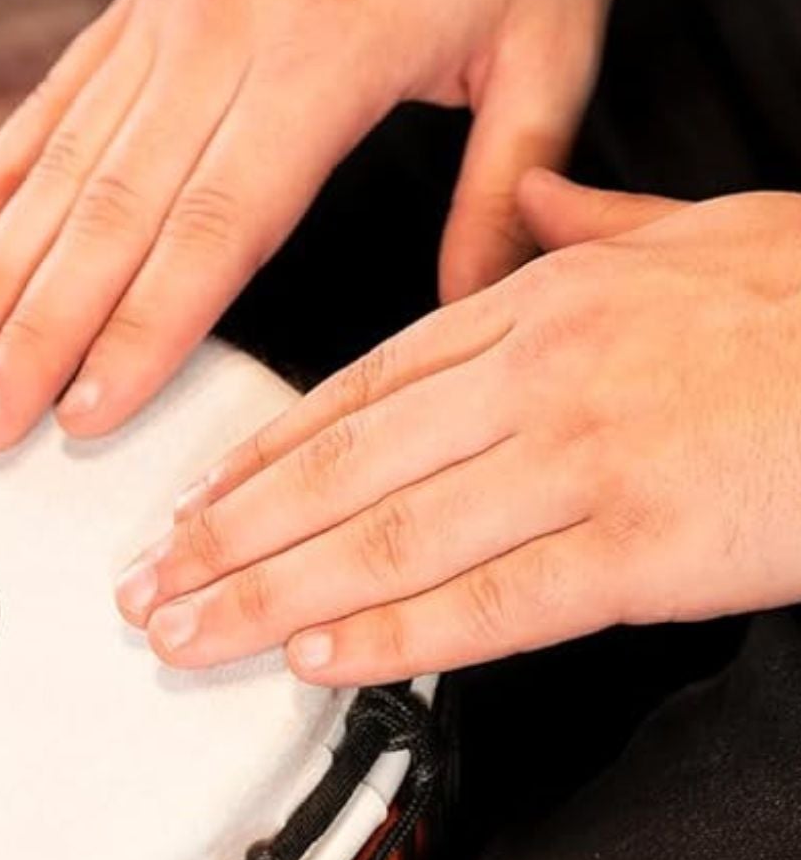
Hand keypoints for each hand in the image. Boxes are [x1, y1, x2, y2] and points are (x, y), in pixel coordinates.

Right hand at [0, 0, 619, 453]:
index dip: (138, 331)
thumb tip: (473, 310)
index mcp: (325, 52)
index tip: (86, 412)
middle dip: (33, 335)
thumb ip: (513, 182)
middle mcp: (221, 36)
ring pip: (58, 170)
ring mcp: (165, 18)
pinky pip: (49, 107)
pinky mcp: (139, 3)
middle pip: (107, 216)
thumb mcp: (559, 32)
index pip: (212, 225)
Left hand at [114, 172, 800, 682]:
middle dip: (228, 534)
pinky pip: (491, 600)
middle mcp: (542, 377)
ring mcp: (587, 462)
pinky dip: (394, 633)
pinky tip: (318, 660)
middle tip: (146, 583)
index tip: (190, 500)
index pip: (361, 389)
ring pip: (385, 537)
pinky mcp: (645, 548)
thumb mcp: (714, 225)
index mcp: (546, 303)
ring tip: (188, 633)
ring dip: (267, 594)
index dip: (260, 456)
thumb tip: (529, 199)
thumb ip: (596, 221)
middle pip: (344, 468)